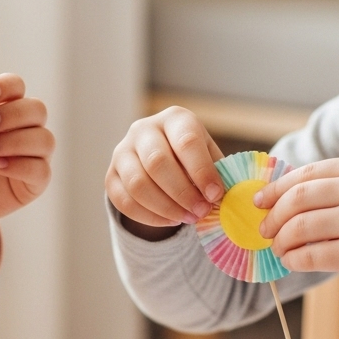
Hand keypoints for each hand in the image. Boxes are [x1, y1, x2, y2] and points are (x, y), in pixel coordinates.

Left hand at [0, 73, 52, 289]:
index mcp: (4, 108)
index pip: (17, 86)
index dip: (6, 87)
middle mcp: (24, 128)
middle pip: (37, 109)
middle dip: (12, 114)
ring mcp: (33, 155)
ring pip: (45, 139)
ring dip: (16, 140)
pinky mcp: (35, 182)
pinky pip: (41, 169)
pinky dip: (21, 166)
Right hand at [106, 106, 223, 237]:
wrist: (162, 161)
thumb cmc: (193, 159)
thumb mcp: (209, 157)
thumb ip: (218, 174)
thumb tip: (227, 199)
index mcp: (175, 118)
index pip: (186, 141)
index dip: (201, 171)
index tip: (215, 195)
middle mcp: (143, 129)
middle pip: (157, 162)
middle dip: (182, 193)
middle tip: (201, 212)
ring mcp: (122, 152)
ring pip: (138, 184)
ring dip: (166, 207)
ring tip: (188, 218)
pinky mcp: (111, 175)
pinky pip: (124, 201)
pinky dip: (150, 216)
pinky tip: (171, 220)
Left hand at [255, 157, 338, 297]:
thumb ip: (334, 189)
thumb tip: (277, 199)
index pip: (306, 174)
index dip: (276, 188)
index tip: (260, 201)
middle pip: (297, 198)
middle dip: (273, 216)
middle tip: (265, 230)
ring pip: (299, 227)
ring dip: (280, 240)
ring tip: (279, 248)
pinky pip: (309, 255)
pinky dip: (293, 259)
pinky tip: (291, 261)